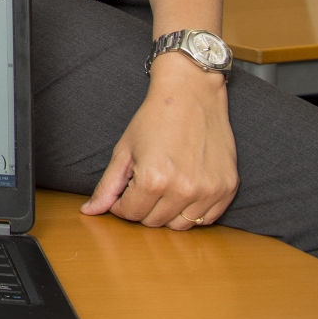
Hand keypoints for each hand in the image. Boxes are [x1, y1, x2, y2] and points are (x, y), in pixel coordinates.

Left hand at [81, 54, 236, 229]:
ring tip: (163, 187)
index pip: (130, 214)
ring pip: (180, 225)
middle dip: (142, 208)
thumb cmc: (155, 118)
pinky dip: (193, 211)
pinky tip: (184, 190)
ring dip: (167, 213)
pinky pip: (207, 219)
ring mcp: (209, 190)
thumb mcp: (124, 150)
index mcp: (154, 180)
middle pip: (154, 222)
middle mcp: (183, 190)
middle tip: (143, 184)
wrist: (192, 93)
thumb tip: (90, 211)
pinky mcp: (228, 188)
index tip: (123, 191)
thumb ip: (108, 185)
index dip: (121, 205)